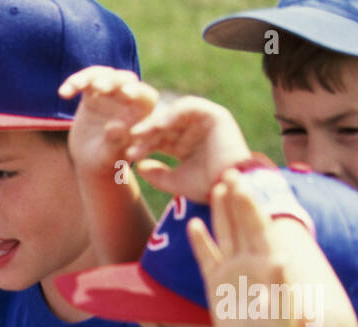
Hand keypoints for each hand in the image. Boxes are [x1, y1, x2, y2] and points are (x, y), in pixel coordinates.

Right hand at [60, 67, 158, 176]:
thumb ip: (115, 143)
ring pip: (103, 75)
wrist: (90, 162)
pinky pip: (84, 80)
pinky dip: (75, 83)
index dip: (138, 92)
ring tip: (77, 86)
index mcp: (143, 114)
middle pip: (125, 80)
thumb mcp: (109, 157)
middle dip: (113, 81)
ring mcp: (110, 93)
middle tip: (99, 86)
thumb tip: (115, 127)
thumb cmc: (105, 163)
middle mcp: (129, 99)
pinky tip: (63, 93)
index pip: (145, 97)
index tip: (126, 93)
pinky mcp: (92, 92)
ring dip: (91, 78)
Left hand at [123, 96, 251, 202]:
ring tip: (139, 133)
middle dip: (145, 134)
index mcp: (184, 146)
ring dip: (155, 122)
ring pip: (173, 116)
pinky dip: (173, 114)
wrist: (230, 188)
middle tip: (128, 140)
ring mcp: (205, 122)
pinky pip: (189, 107)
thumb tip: (139, 167)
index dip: (143, 145)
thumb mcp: (175, 182)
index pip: (158, 140)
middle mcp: (194, 132)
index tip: (127, 154)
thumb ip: (157, 174)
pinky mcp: (215, 115)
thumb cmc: (206, 189)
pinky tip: (158, 126)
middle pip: (163, 127)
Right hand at [190, 171, 357, 326]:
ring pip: (225, 234)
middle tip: (230, 171)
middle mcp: (250, 262)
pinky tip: (193, 226)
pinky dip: (201, 242)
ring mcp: (232, 271)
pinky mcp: (217, 284)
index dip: (250, 205)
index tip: (242, 184)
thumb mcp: (279, 309)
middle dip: (237, 198)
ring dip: (221, 212)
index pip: (258, 227)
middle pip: (242, 223)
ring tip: (216, 187)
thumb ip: (279, 283)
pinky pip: (207, 258)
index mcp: (267, 262)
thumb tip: (280, 259)